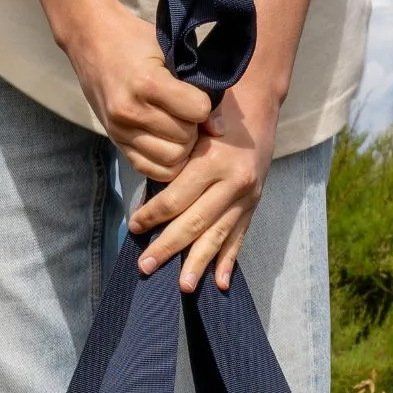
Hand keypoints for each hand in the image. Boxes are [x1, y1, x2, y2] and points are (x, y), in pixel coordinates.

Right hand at [65, 0, 212, 181]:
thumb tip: (218, 129)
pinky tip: (167, 144)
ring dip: (181, 148)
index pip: (197, 111)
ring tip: (177, 129)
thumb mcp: (168, 52)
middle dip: (193, 130)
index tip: (197, 98)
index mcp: (147, 83)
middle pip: (184, 140)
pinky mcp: (115, 142)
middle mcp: (131, 111)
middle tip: (188, 116)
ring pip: (171, 160)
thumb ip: (195, 88)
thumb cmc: (134, 40)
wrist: (90, 39)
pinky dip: (165, 163)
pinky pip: (151, 170)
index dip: (204, 106)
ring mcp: (120, 130)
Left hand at [126, 85, 278, 291]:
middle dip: (168, 247)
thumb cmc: (216, 115)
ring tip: (183, 286)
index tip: (134, 226)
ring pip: (217, 236)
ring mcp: (246, 197)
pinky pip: (239, 238)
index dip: (152, 215)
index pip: (176, 197)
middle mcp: (232, 182)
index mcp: (212, 161)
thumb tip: (149, 197)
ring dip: (198, 263)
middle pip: (194, 222)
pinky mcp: (253, 206)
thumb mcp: (193, 127)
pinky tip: (219, 283)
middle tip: (146, 265)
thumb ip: (175, 158)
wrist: (258, 106)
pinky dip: (228, 261)